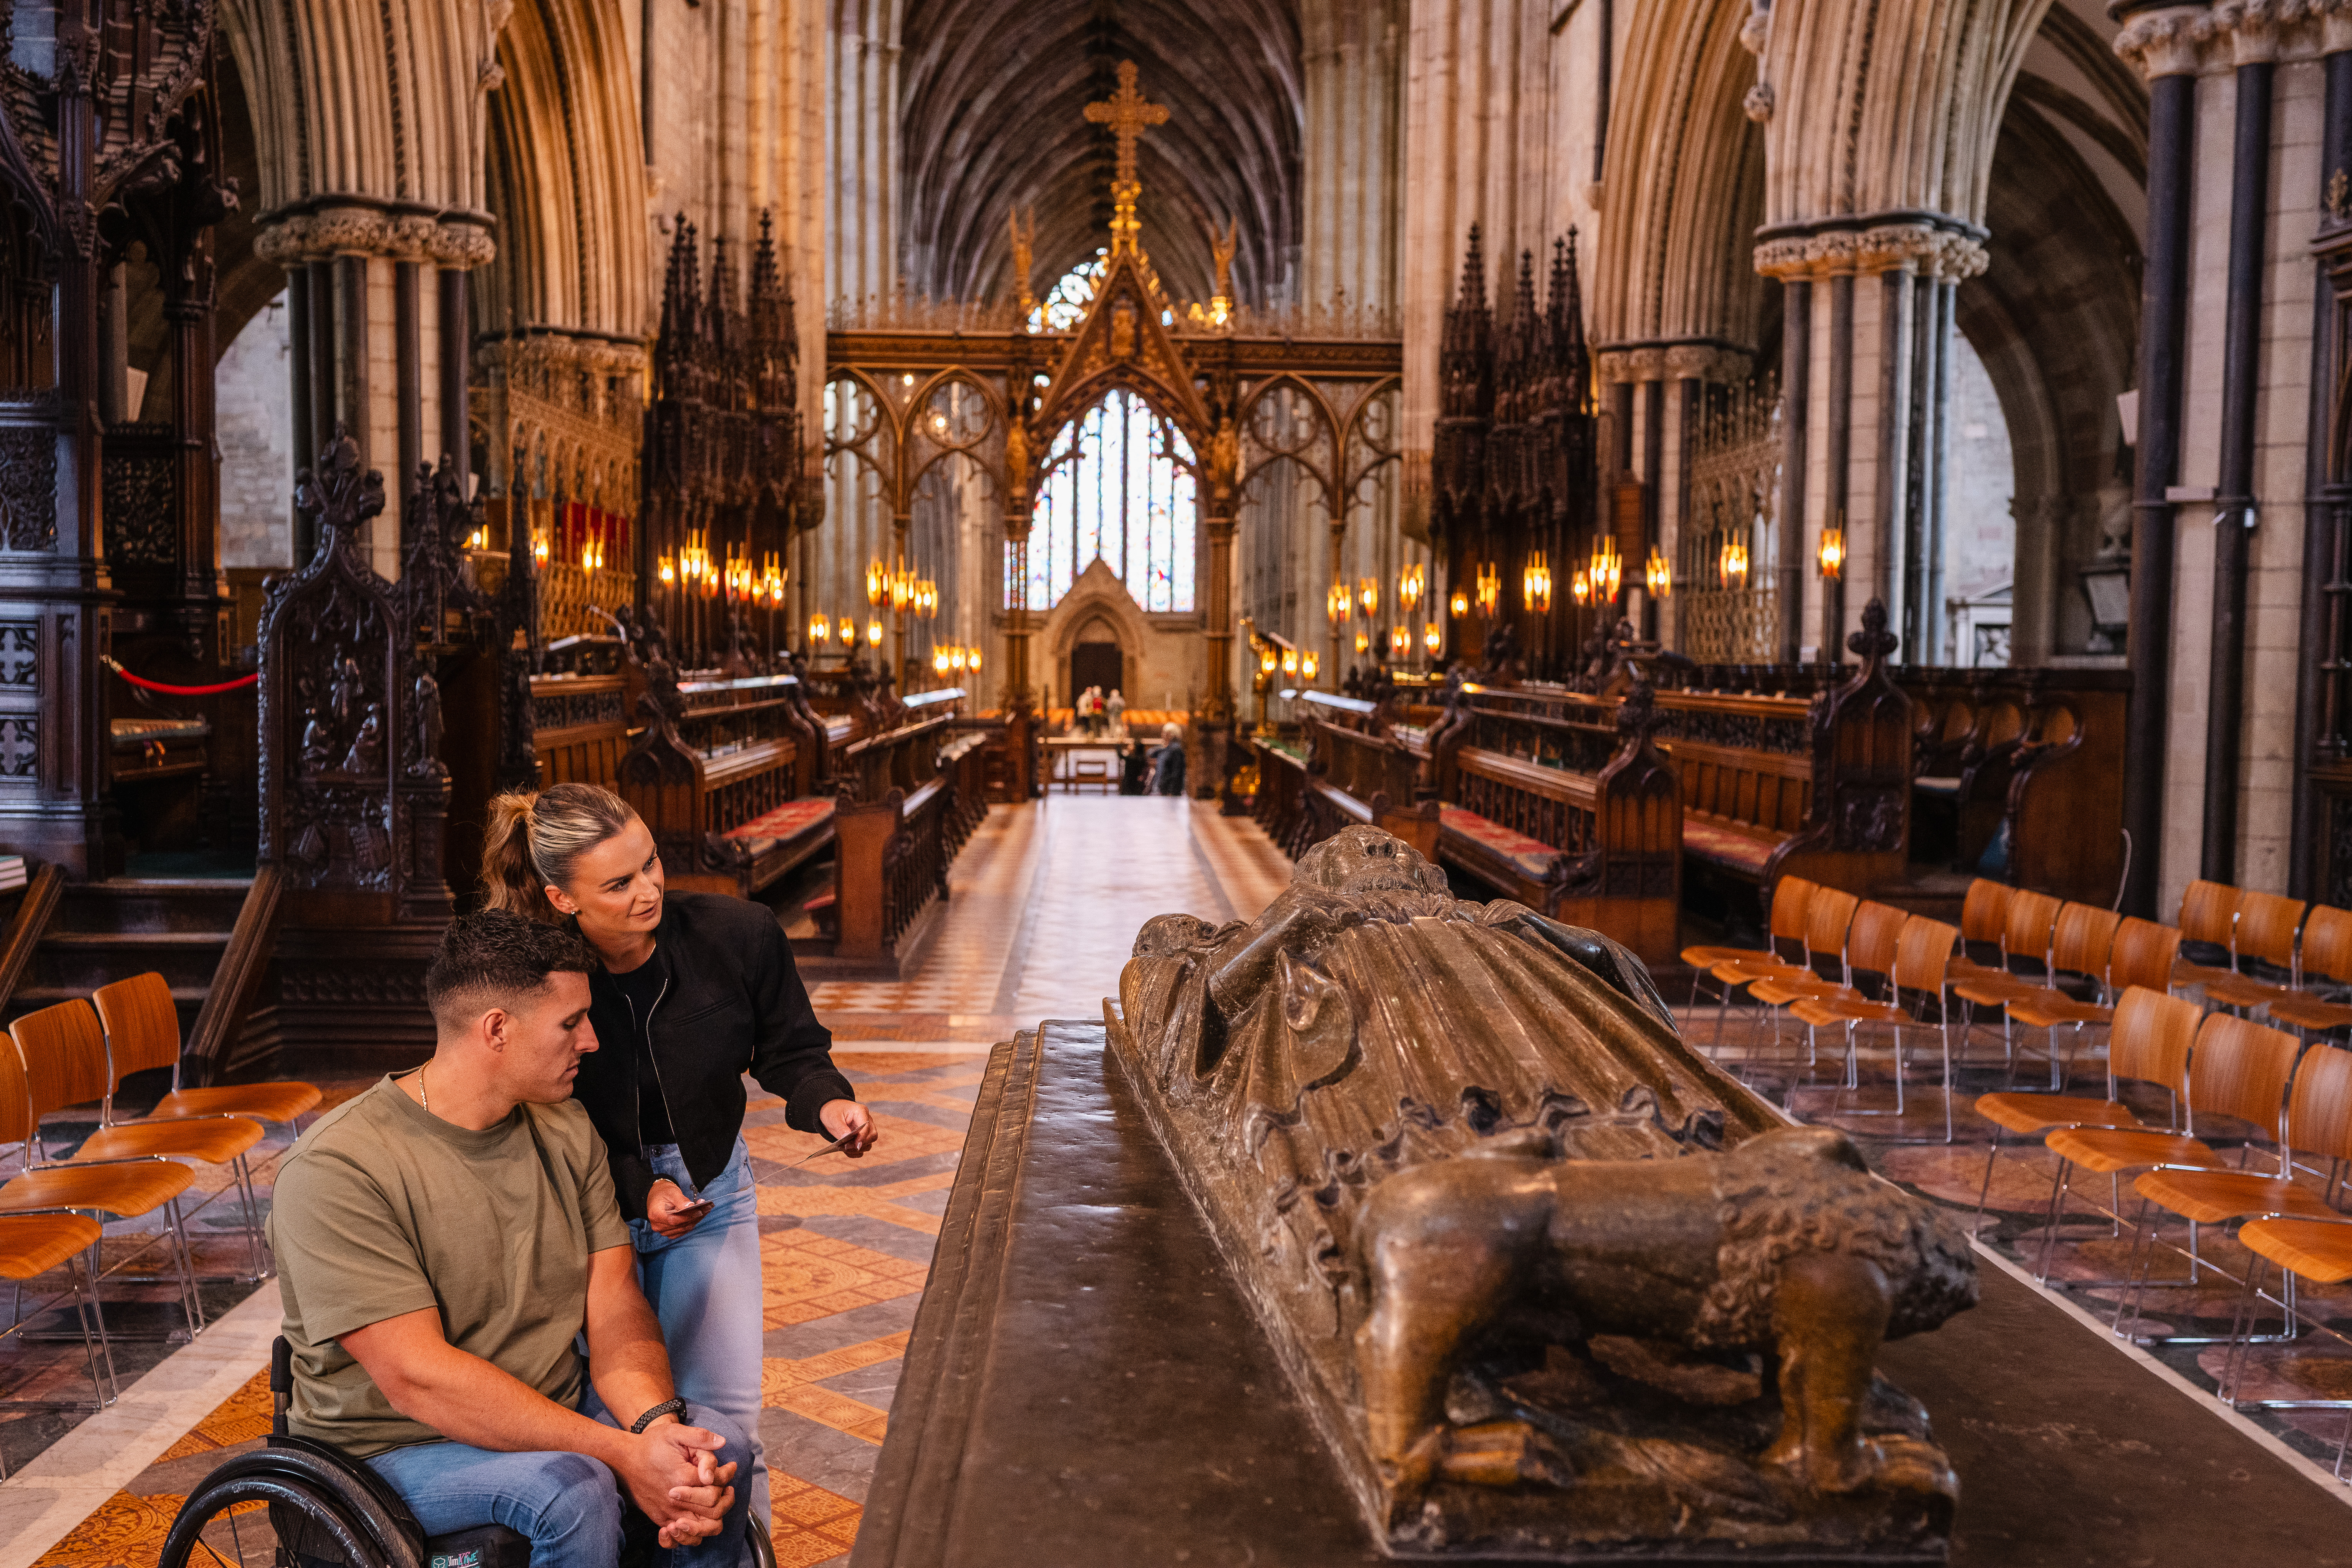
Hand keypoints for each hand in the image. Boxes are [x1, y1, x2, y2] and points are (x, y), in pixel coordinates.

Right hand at [613, 1417, 736, 1546]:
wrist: (625, 1460)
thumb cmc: (651, 1445)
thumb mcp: (676, 1432)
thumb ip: (700, 1437)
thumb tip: (721, 1442)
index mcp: (682, 1478)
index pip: (715, 1487)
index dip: (727, 1475)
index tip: (731, 1466)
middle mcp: (675, 1500)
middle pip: (713, 1511)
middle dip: (725, 1499)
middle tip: (728, 1488)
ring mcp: (667, 1512)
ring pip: (700, 1528)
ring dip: (713, 1517)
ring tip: (718, 1502)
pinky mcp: (660, 1518)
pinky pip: (681, 1536)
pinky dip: (695, 1532)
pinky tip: (700, 1516)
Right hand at [645, 1178, 709, 1239]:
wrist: (657, 1195)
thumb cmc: (663, 1192)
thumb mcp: (672, 1192)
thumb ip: (681, 1200)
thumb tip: (691, 1206)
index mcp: (655, 1215)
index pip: (674, 1220)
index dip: (688, 1217)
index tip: (699, 1211)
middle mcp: (657, 1225)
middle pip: (679, 1226)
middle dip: (694, 1218)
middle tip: (706, 1209)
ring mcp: (662, 1230)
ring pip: (682, 1229)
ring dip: (694, 1221)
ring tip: (704, 1211)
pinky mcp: (668, 1231)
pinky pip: (681, 1231)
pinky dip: (690, 1224)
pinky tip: (697, 1217)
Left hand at [819, 1099, 877, 1157]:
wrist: (829, 1110)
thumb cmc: (832, 1110)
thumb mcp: (834, 1117)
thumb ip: (841, 1128)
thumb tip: (846, 1137)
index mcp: (861, 1112)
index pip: (867, 1126)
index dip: (862, 1137)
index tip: (855, 1145)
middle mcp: (865, 1120)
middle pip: (872, 1136)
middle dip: (861, 1144)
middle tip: (847, 1146)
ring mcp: (864, 1129)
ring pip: (868, 1143)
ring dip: (857, 1149)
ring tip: (844, 1148)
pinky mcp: (859, 1137)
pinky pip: (862, 1148)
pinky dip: (855, 1152)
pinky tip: (846, 1150)